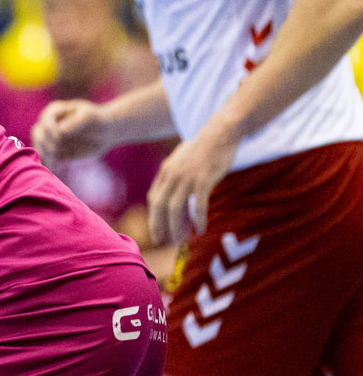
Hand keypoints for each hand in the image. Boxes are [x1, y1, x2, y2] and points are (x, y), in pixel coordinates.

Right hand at [31, 99, 110, 170]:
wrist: (106, 132)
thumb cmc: (98, 120)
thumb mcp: (88, 117)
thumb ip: (73, 123)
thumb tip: (57, 133)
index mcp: (54, 111)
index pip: (44, 122)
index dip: (49, 131)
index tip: (59, 138)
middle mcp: (48, 123)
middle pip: (37, 134)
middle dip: (44, 144)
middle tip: (55, 152)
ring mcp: (50, 138)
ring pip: (39, 147)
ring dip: (44, 155)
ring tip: (54, 163)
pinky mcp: (54, 151)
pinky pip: (46, 158)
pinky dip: (48, 164)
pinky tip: (54, 170)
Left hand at [146, 124, 238, 245]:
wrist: (220, 132)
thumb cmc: (204, 148)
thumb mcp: (181, 160)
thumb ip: (174, 175)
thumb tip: (172, 194)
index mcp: (166, 171)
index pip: (154, 199)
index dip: (154, 217)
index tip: (157, 232)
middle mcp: (172, 175)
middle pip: (160, 206)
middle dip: (160, 226)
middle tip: (165, 242)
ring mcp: (187, 177)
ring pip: (175, 208)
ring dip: (177, 227)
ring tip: (181, 240)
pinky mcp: (204, 179)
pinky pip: (198, 204)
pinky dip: (199, 219)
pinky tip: (201, 229)